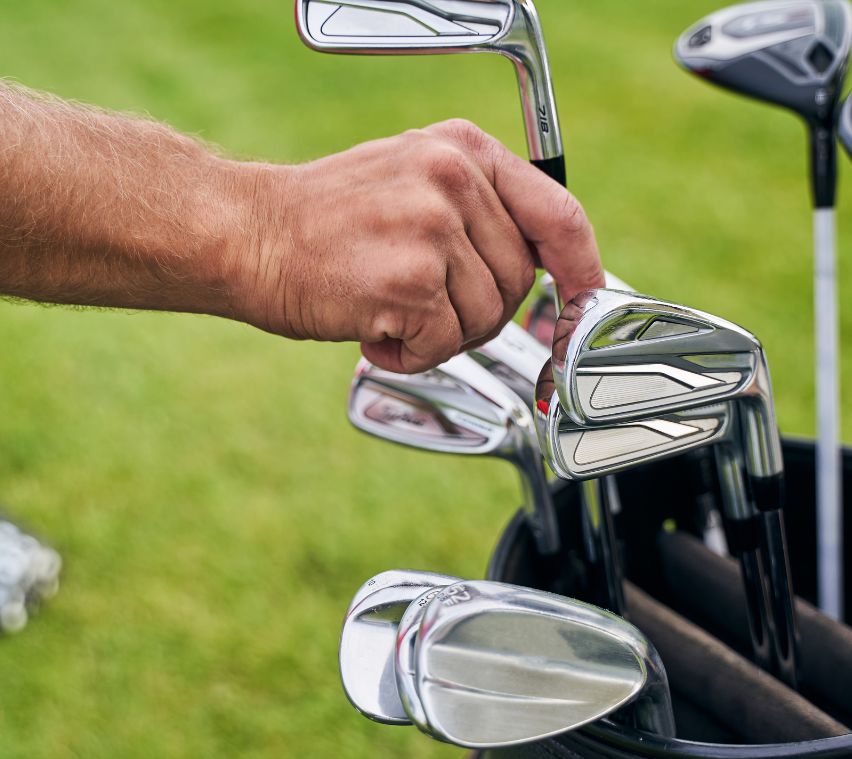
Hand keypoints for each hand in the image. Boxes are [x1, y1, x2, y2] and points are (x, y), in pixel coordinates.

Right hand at [226, 119, 603, 372]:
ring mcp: (432, 228)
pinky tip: (373, 330)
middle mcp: (454, 180)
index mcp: (464, 151)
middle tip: (422, 306)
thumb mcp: (413, 183)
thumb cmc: (325, 221)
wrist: (246, 235)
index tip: (584, 304)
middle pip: (519, 284)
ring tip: (390, 311)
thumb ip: (480, 214)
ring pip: (487, 321)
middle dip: (478, 313)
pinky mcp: (409, 280)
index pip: (559, 216)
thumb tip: (542, 268)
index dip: (582, 270)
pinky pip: (444, 346)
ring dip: (442, 335)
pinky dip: (411, 355)